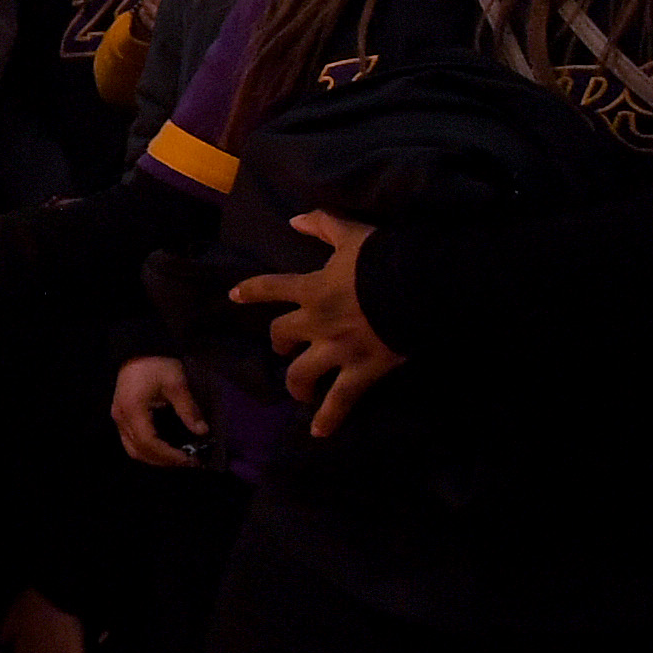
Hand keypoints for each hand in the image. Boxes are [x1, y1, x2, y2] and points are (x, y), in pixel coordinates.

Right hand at [106, 351, 217, 472]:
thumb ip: (188, 409)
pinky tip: (164, 449)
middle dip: (163, 461)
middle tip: (187, 462)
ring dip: (154, 459)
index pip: (149, 442)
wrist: (138, 349)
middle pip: (138, 451)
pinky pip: (131, 442)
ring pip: (133, 450)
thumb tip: (202, 431)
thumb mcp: (176, 384)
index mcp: (133, 410)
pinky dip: (147, 450)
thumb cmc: (157, 365)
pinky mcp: (121, 417)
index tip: (189, 459)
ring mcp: (118, 419)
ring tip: (177, 458)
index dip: (168, 455)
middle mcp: (121, 419)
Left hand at [230, 204, 397, 432]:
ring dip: (296, 385)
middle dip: (279, 343)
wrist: (417, 286)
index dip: (252, 292)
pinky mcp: (359, 371)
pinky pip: (339, 401)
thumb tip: (294, 220)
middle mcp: (315, 322)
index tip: (235, 296)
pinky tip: (319, 432)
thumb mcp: (352, 235)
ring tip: (300, 392)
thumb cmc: (384, 258)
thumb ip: (323, 226)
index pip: (271, 288)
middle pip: (281, 335)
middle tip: (283, 349)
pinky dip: (328, 418)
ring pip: (301, 375)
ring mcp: (335, 350)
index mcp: (312, 289)